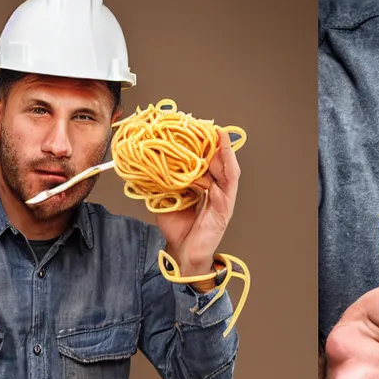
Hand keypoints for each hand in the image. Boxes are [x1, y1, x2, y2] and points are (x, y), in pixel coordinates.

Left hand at [158, 127, 240, 283]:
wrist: (181, 252)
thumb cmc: (177, 226)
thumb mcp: (167, 195)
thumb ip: (163, 179)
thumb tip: (149, 159)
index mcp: (205, 185)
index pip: (208, 160)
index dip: (204, 143)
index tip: (195, 126)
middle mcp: (216, 190)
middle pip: (220, 162)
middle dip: (216, 143)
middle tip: (209, 125)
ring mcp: (222, 201)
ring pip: (229, 173)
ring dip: (226, 154)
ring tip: (221, 137)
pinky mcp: (223, 213)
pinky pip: (226, 191)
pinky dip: (224, 176)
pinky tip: (219, 162)